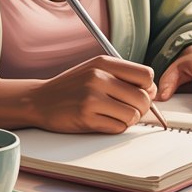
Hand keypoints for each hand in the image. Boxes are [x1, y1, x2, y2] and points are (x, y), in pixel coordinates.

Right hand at [27, 55, 157, 133]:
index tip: (141, 93)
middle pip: (143, 98)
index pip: (146, 75)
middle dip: (141, 108)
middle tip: (130, 110)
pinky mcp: (86, 118)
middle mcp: (98, 78)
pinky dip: (116, 128)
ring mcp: (91, 98)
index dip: (148, 88)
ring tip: (116, 115)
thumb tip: (152, 91)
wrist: (39, 100)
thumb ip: (122, 76)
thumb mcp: (95, 70)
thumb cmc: (72, 86)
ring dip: (129, 120)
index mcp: (104, 63)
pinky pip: (118, 128)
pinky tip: (104, 121)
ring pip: (132, 115)